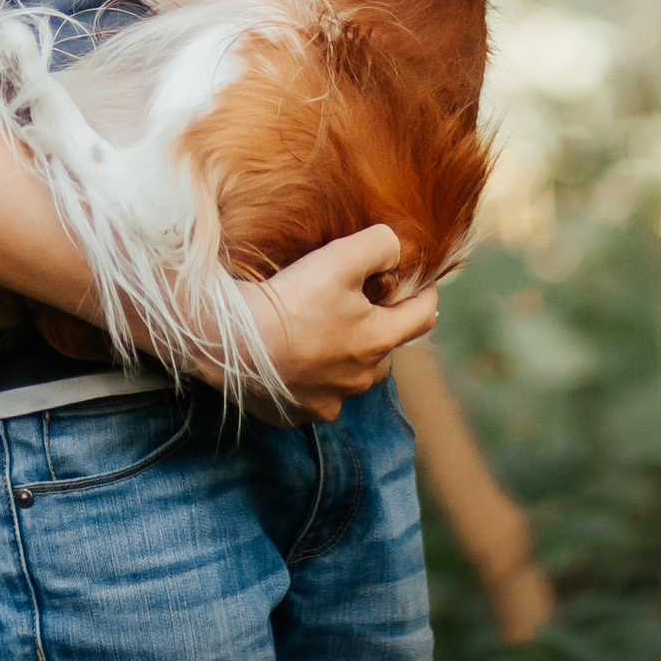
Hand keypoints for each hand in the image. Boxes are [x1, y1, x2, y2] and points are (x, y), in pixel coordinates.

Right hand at [234, 225, 436, 422]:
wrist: (234, 343)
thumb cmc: (292, 300)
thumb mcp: (341, 258)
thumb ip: (379, 246)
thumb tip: (396, 249)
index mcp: (377, 342)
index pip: (422, 317)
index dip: (425, 294)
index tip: (422, 283)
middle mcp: (359, 379)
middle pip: (385, 350)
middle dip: (380, 327)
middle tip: (360, 303)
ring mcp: (328, 401)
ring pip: (351, 375)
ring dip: (346, 356)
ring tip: (324, 332)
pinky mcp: (298, 414)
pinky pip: (316, 394)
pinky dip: (312, 377)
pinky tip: (293, 358)